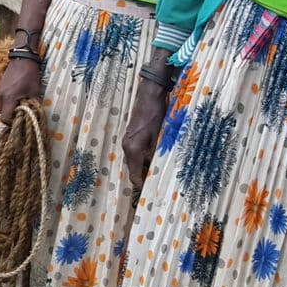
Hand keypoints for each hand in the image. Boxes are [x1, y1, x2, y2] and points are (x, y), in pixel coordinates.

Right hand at [0, 56, 42, 122]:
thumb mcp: (34, 91)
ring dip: (6, 109)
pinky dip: (5, 102)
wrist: (22, 58)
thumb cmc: (30, 75)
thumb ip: (32, 104)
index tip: (19, 120)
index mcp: (8, 97)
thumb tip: (33, 114)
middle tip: (19, 113)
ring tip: (16, 105)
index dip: (11, 123)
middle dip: (8, 115)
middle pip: (0, 113)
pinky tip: (14, 98)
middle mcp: (0, 95)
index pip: (4, 118)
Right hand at [121, 73, 170, 188]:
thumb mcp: (159, 136)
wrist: (149, 94)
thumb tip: (157, 169)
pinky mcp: (130, 136)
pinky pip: (135, 153)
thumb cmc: (156, 113)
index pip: (134, 175)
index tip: (152, 192)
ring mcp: (127, 141)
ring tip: (159, 170)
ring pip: (134, 161)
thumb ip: (156, 154)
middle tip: (159, 182)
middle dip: (144, 176)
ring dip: (144, 166)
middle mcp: (126, 146)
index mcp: (133, 148)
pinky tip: (155, 156)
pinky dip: (143, 157)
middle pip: (133, 169)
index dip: (142, 185)